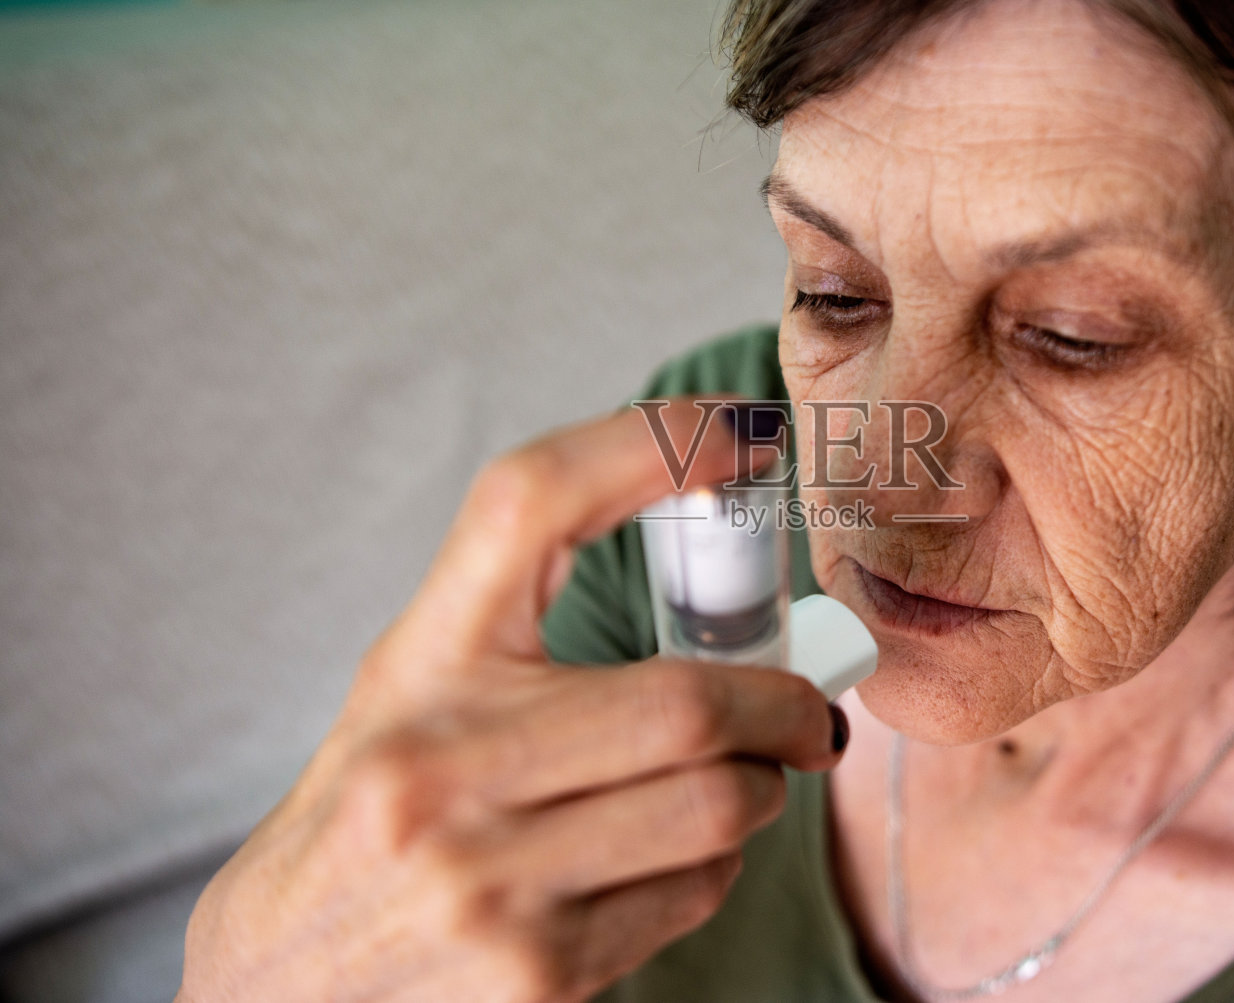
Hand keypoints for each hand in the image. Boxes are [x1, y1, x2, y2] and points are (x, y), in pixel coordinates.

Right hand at [177, 399, 843, 1002]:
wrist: (281, 979)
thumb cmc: (375, 808)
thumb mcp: (416, 681)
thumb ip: (526, 614)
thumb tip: (717, 549)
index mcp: (416, 663)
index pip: (531, 503)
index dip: (650, 445)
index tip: (743, 433)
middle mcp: (439, 764)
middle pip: (686, 700)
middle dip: (783, 704)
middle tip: (805, 709)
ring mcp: (486, 880)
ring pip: (718, 804)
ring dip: (758, 789)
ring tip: (730, 784)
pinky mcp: (537, 976)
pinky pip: (695, 893)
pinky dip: (713, 865)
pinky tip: (665, 858)